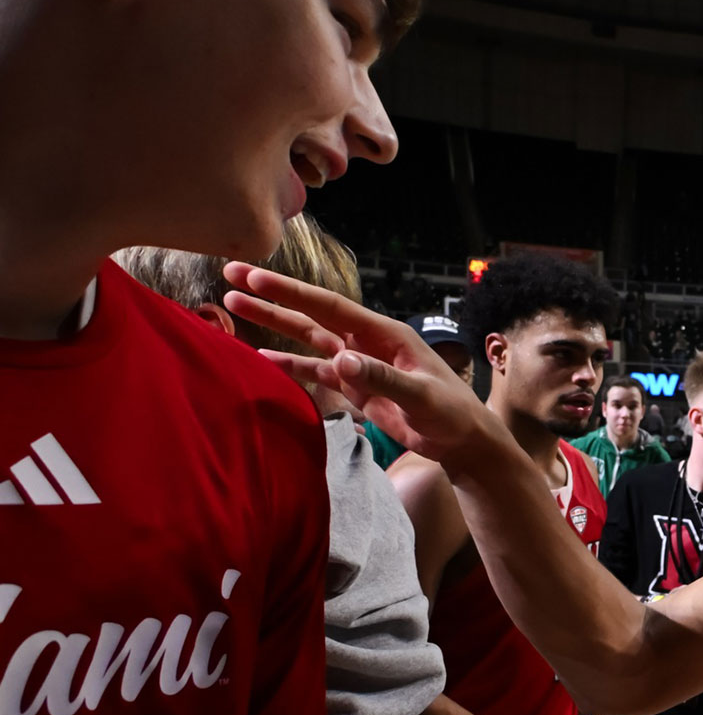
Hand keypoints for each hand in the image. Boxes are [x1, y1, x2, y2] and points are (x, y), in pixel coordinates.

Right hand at [221, 262, 495, 466]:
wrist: (461, 438)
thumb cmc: (450, 412)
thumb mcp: (421, 397)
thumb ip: (383, 379)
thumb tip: (341, 360)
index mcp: (384, 333)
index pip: (330, 307)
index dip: (291, 292)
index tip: (255, 277)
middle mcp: (366, 341)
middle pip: (311, 314)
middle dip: (272, 296)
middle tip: (230, 276)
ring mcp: (358, 362)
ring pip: (308, 338)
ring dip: (273, 325)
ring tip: (231, 308)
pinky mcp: (355, 386)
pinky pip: (314, 371)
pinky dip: (288, 366)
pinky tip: (260, 360)